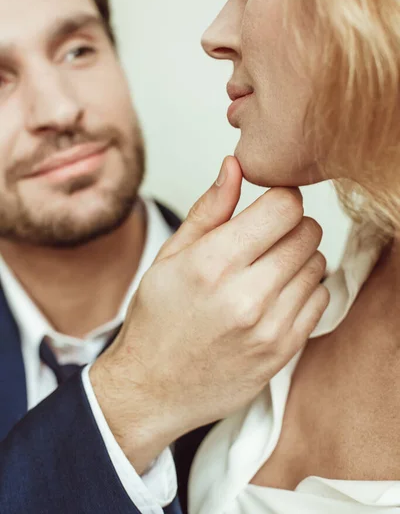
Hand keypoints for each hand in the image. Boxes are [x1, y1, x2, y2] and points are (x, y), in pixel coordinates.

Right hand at [91, 156, 328, 471]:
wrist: (153, 389)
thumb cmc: (156, 320)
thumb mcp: (170, 256)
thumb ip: (210, 209)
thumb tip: (234, 165)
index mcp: (212, 264)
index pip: (284, 207)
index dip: (280, 198)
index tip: (269, 207)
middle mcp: (245, 296)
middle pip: (307, 232)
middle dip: (290, 226)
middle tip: (266, 239)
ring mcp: (269, 328)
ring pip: (317, 264)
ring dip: (298, 259)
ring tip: (266, 270)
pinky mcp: (284, 351)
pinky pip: (320, 299)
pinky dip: (304, 290)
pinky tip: (275, 296)